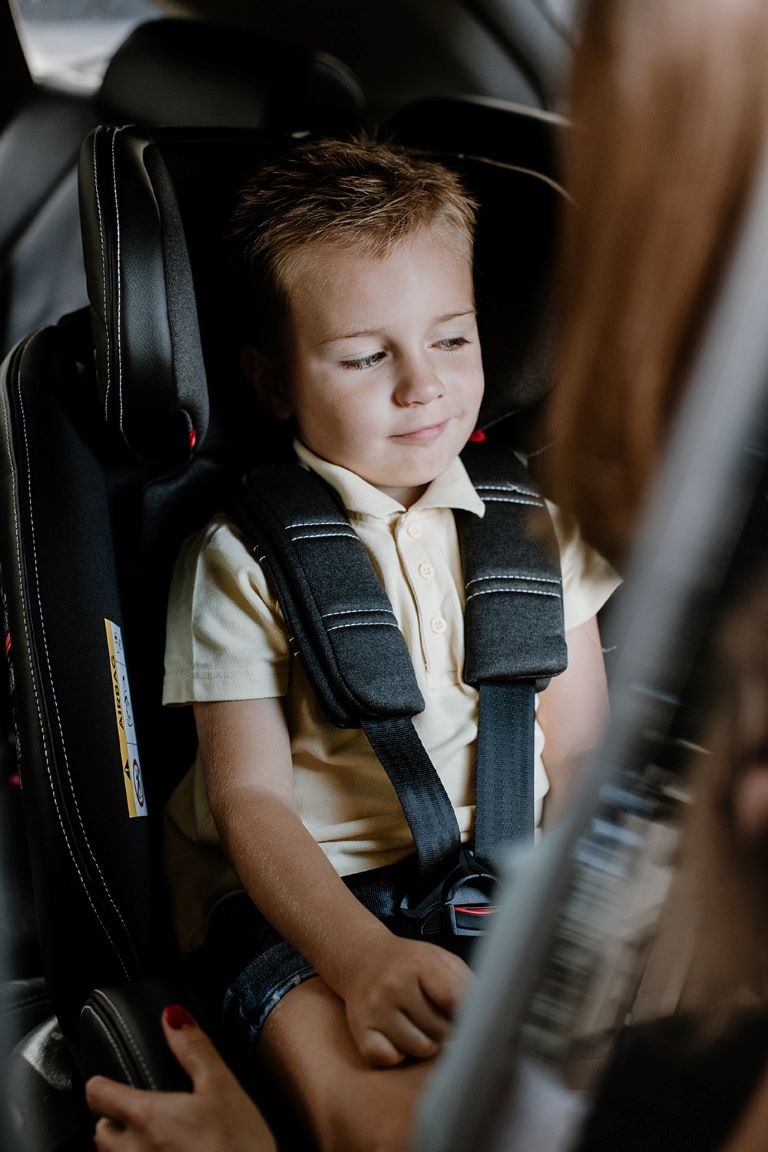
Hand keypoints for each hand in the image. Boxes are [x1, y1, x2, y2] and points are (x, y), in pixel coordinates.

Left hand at [85, 1005, 275, 1151]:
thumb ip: (194, 1050)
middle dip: (113, 1118)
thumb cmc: (238, 1148)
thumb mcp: (223, 1087)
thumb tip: (174, 1017)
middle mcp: (131, 1151)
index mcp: (144, 1116)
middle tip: (136, 1111)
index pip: (97, 1092)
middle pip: (100, 1130)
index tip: (109, 1079)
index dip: (102, 1081)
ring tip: (151, 1138)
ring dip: (123, 1146)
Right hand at [338, 931, 470, 1066]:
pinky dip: (397, 1055)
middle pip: (440, 1030)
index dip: (468, 1016)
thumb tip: (491, 1016)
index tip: (471, 1020)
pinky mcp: (360, 1029)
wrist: (362, 957)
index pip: (455, 1001)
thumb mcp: (441, 959)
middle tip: (439, 1017)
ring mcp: (375, 1008)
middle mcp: (395, 985)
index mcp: (419, 964)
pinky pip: (389, 1058)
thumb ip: (466, 984)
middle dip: (446, 1030)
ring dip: (426, 1043)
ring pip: (419, 1048)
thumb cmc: (410, 963)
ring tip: (420, 1025)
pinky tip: (398, 1037)